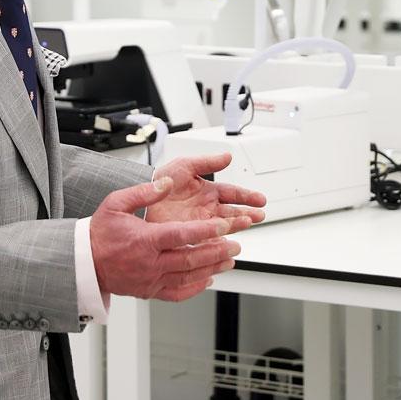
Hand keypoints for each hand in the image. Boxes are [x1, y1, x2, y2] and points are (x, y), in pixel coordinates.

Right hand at [90, 177, 239, 301]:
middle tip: (235, 245)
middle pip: (191, 259)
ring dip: (212, 268)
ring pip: (188, 277)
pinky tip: (208, 279)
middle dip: (217, 252)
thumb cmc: (99, 234)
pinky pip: (177, 293)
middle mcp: (150, 263)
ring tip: (230, 260)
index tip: (224, 226)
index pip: (182, 235)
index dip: (206, 231)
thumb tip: (166, 183)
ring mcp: (151, 280)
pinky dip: (195, 288)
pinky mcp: (149, 291)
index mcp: (145, 240)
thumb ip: (143, 192)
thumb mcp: (115, 204)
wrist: (84, 263)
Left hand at [145, 152, 266, 234]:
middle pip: (232, 212)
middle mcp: (207, 208)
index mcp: (208, 191)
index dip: (247, 196)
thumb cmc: (161, 180)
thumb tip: (227, 156)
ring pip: (223, 226)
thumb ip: (207, 162)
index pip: (232, 193)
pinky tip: (226, 243)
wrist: (140, 199)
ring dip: (236, 225)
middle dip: (247, 213)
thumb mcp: (185, 166)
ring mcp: (199, 223)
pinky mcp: (190, 236)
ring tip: (247, 224)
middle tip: (259, 215)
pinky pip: (207, 241)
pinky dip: (217, 243)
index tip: (260, 200)